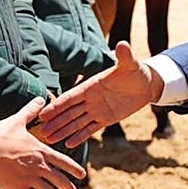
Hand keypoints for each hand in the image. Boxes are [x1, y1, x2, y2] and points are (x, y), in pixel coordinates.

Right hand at [0, 98, 85, 188]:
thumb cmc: (1, 135)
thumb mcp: (18, 121)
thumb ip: (31, 112)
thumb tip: (40, 99)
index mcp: (42, 151)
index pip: (63, 162)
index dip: (74, 169)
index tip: (82, 176)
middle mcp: (40, 167)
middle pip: (59, 179)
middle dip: (67, 187)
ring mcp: (31, 179)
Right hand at [35, 42, 160, 147]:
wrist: (146, 85)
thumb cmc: (136, 71)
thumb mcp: (130, 64)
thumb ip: (124, 56)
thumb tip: (123, 44)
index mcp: (91, 86)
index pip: (70, 98)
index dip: (56, 106)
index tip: (42, 114)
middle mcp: (90, 99)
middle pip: (69, 112)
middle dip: (55, 122)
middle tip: (41, 132)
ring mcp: (97, 110)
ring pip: (76, 123)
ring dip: (63, 131)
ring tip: (50, 139)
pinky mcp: (106, 119)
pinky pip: (90, 129)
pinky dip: (80, 137)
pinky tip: (69, 145)